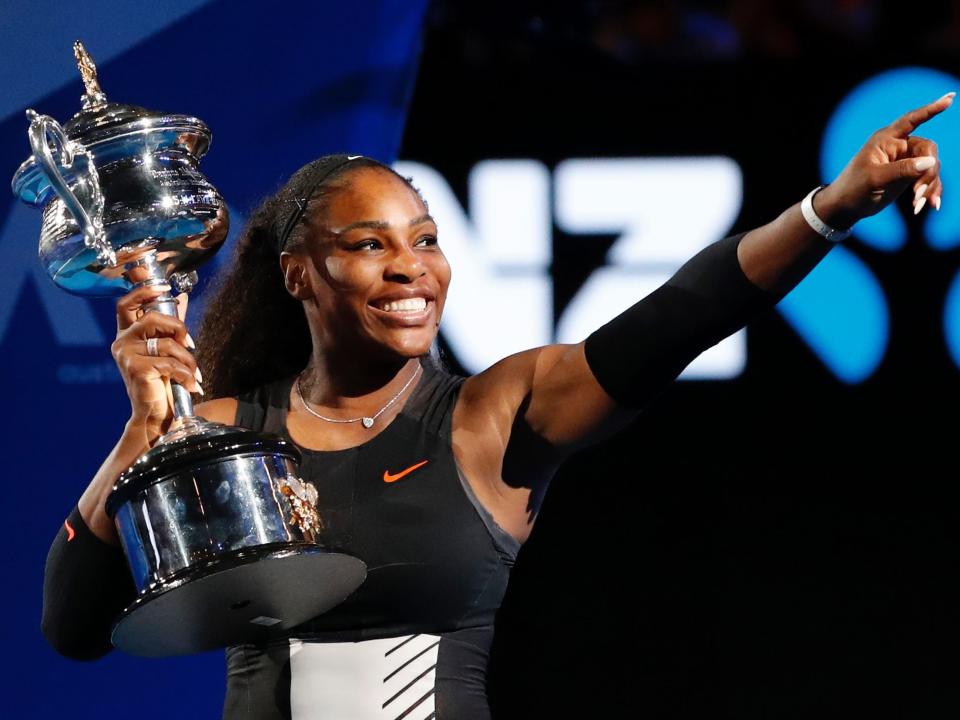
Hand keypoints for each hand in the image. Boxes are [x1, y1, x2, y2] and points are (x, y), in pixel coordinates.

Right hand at [111, 284, 201, 435]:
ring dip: (187, 359)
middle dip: (177, 328)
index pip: (126, 304)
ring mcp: (126, 355)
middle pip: (151, 318)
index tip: (164, 286)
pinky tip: (190, 384)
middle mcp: (121, 342)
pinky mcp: (135, 368)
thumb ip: (171, 324)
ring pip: (166, 343)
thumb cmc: (159, 382)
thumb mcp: (166, 349)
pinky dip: (186, 374)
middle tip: (189, 345)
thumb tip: (182, 297)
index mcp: (126, 334)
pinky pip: (169, 363)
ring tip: (193, 373)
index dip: (143, 291)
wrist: (154, 414)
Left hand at [814, 92, 952, 228]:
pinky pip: (928, 180)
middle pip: (928, 151)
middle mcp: (899, 147)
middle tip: (918, 192)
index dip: (931, 109)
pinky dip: (930, 192)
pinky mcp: (909, 176)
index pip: (911, 120)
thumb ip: (902, 169)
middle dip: (928, 172)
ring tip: (918, 204)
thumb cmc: (853, 188)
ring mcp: (906, 162)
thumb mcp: (875, 178)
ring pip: (931, 167)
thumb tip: (931, 161)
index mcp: (886, 139)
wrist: (846, 207)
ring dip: (929, 185)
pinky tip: (931, 205)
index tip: (950, 98)